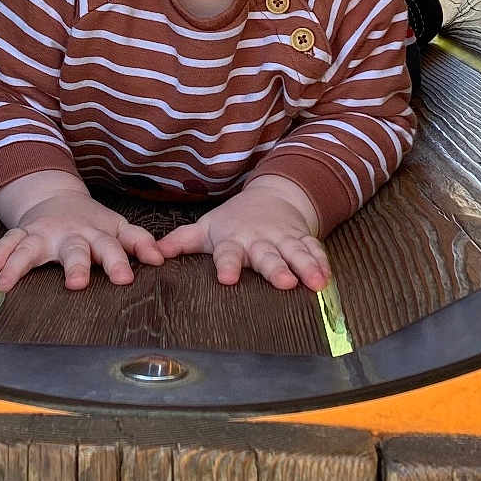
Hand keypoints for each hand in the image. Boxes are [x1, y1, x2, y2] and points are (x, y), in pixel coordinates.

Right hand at [0, 179, 163, 291]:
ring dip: (20, 263)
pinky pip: (9, 241)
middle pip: (75, 249)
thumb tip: (161, 259)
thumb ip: (139, 242)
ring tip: (6, 281)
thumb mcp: (118, 228)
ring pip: (32, 247)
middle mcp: (71, 234)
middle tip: (77, 283)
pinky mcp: (24, 234)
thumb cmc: (93, 224)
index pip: (113, 247)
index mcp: (98, 234)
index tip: (125, 279)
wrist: (56, 200)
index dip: (119, 261)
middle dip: (76, 265)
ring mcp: (45, 234)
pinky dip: (0, 252)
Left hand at [155, 176, 330, 291]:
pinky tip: (329, 278)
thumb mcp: (205, 228)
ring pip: (295, 253)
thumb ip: (180, 242)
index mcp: (233, 240)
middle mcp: (259, 241)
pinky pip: (314, 249)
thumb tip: (152, 254)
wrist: (272, 196)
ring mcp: (283, 239)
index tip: (228, 279)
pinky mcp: (302, 239)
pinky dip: (323, 262)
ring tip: (316, 283)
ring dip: (306, 267)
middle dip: (276, 269)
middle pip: (267, 256)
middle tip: (284, 283)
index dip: (228, 265)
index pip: (228, 254)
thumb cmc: (232, 221)